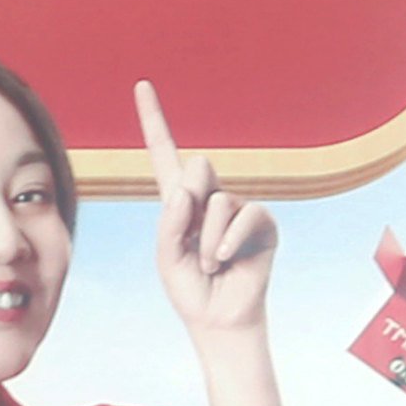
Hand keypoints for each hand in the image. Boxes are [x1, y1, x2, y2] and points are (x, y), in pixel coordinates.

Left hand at [141, 79, 277, 332]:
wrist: (220, 320)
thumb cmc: (190, 290)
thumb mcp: (166, 257)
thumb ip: (171, 222)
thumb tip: (189, 189)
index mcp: (179, 202)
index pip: (164, 155)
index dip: (154, 120)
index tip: (142, 85)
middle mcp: (209, 198)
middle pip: (198, 167)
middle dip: (192, 202)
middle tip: (195, 240)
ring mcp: (238, 209)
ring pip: (218, 200)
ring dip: (209, 239)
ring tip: (211, 263)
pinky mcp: (263, 223)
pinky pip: (246, 213)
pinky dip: (231, 239)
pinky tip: (227, 259)